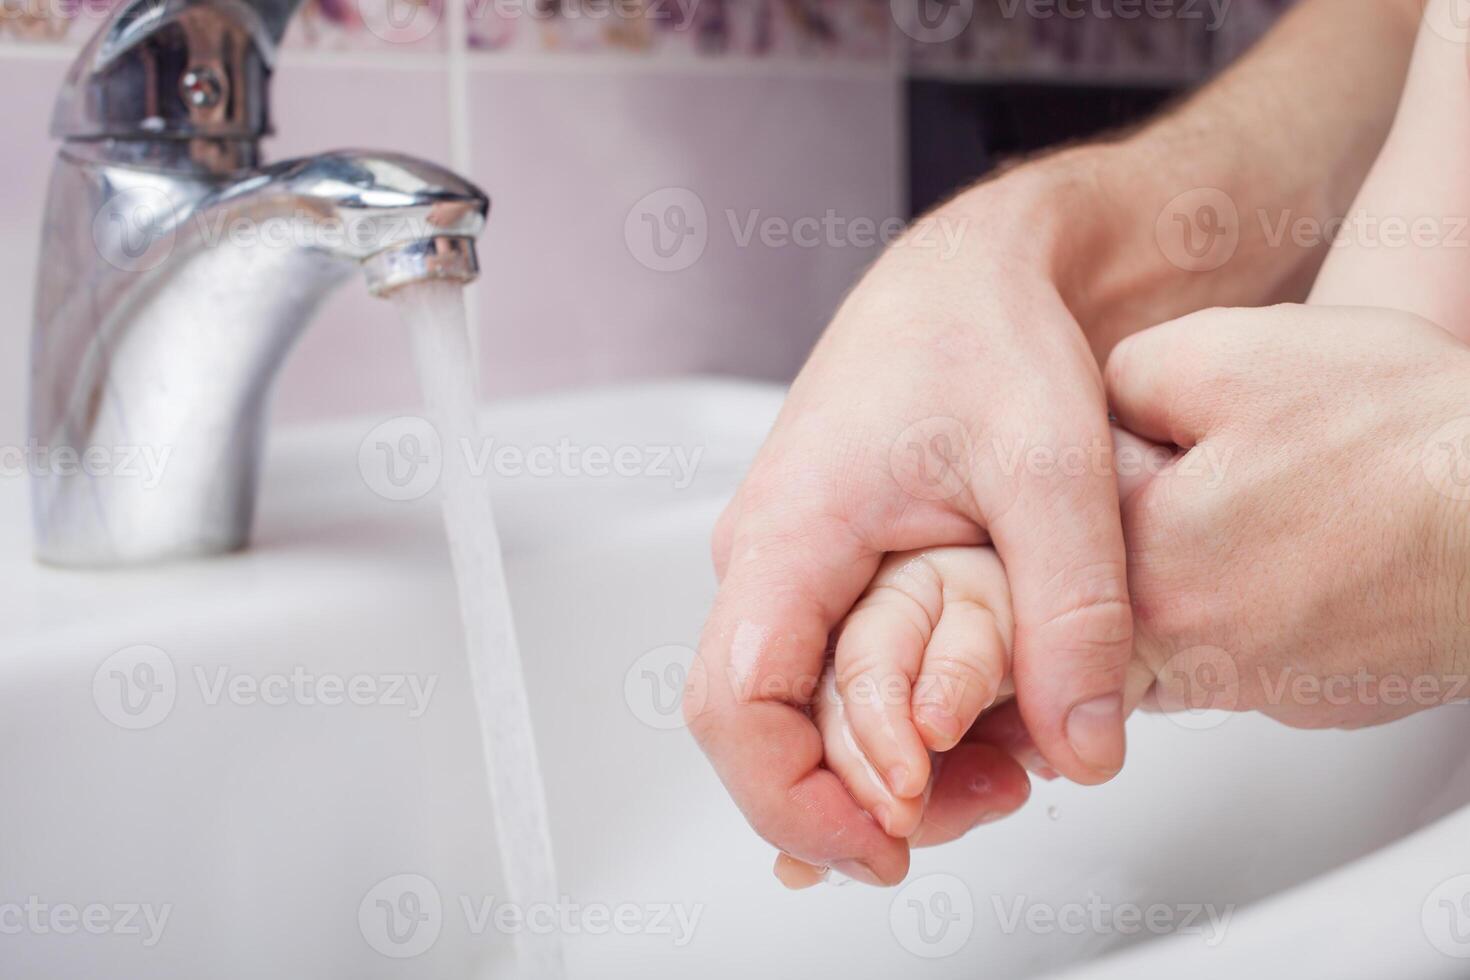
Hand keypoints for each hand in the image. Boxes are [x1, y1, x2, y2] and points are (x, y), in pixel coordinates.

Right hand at [685, 160, 1135, 885]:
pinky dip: (899, 726)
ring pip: (805, 710)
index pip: (735, 706)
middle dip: (859, 798)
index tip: (888, 845)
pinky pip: (837, 675)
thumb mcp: (1053, 471)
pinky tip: (976, 737)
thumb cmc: (985, 335)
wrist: (978, 276)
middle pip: (765, 729)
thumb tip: (1084, 747)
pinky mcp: (836, 574)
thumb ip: (1070, 615)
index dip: (794, 800)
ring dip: (888, 766)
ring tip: (1005, 771)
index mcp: (791, 531)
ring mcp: (797, 570)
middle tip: (985, 807)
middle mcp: (771, 560)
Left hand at [1105, 304, 1469, 726]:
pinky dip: (1255, 605)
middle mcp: (1187, 653)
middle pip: (1102, 596)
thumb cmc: (1402, 437)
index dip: (1084, 472)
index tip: (1114, 453)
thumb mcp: (1223, 356)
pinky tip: (1304, 551)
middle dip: (1126, 535)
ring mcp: (1256, 688)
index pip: (1050, 536)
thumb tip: (1090, 415)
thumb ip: (1120, 384)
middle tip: (1197, 478)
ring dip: (1189, 574)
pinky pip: (1244, 651)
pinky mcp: (1313, 700)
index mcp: (1143, 569)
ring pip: (1170, 630)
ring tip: (1262, 507)